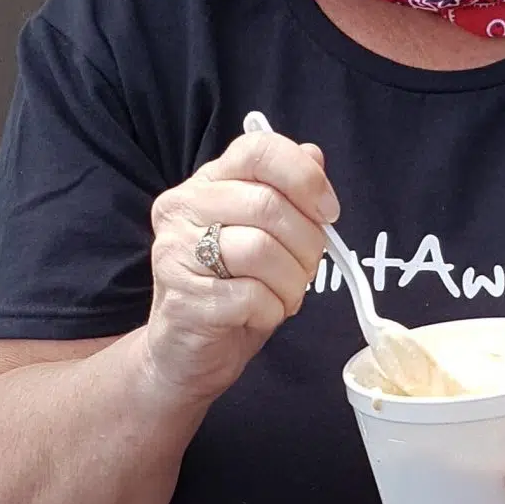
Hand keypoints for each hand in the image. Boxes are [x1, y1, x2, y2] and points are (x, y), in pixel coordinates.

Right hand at [144, 128, 336, 404]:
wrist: (186, 353)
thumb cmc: (231, 289)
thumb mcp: (265, 235)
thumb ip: (287, 195)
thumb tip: (315, 155)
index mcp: (206, 183)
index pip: (258, 150)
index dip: (305, 178)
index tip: (328, 212)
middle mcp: (182, 208)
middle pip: (268, 205)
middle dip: (307, 244)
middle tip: (306, 269)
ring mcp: (176, 253)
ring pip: (262, 251)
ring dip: (292, 281)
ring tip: (284, 295)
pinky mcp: (184, 300)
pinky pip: (252, 296)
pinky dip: (273, 310)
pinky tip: (262, 314)